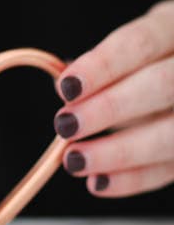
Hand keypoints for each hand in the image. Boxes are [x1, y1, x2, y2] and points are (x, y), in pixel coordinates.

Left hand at [54, 0, 173, 197]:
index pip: (142, 43)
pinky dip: (133, 179)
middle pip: (163, 85)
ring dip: (119, 152)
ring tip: (75, 160)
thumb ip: (103, 66)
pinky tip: (98, 181)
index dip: (102, 66)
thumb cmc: (155, 57)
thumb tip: (62, 84)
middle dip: (110, 108)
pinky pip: (172, 169)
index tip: (66, 87)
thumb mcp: (133, 45)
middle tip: (65, 124)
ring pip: (173, 134)